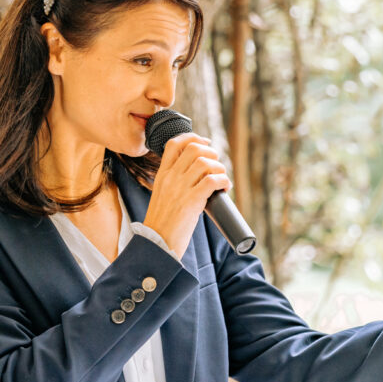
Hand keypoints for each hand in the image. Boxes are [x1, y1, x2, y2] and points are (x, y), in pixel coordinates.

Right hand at [142, 133, 231, 258]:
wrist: (157, 244)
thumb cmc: (163, 225)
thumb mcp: (162, 197)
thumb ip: (174, 184)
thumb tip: (198, 177)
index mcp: (162, 175)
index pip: (174, 144)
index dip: (193, 137)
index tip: (205, 143)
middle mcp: (170, 178)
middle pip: (194, 148)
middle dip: (211, 152)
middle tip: (216, 165)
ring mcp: (180, 189)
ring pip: (205, 162)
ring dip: (220, 168)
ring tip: (222, 179)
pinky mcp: (191, 201)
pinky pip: (212, 181)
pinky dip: (223, 181)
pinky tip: (225, 189)